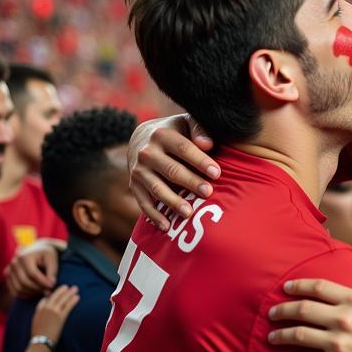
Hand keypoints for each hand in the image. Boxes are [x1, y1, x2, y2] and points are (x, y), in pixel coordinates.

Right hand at [6, 242, 59, 297]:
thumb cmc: (46, 255)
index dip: (43, 282)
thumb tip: (50, 285)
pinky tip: (35, 292)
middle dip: (38, 288)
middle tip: (48, 291)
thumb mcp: (52, 260)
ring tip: (43, 291)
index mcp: (24, 257)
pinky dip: (24, 295)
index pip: (32, 274)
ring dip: (32, 293)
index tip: (52, 285)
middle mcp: (14, 263)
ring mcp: (9, 270)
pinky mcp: (8, 278)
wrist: (36, 250)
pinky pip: (14, 291)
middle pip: (24, 282)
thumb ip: (52, 272)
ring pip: (18, 288)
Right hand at [29, 284, 79, 340]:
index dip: (51, 296)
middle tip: (68, 286)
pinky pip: (68, 306)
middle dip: (62, 290)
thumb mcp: (35, 323)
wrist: (40, 342)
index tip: (57, 293)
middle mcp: (45, 309)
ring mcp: (53, 312)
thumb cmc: (38, 336)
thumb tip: (45, 314)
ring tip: (75, 288)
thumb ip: (39, 315)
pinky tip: (77, 297)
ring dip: (70, 293)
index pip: (44, 299)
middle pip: (55, 296)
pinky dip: (73, 301)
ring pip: (62, 299)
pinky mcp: (60, 317)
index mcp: (38, 310)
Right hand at [130, 114, 218, 228]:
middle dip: (190, 182)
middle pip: (171, 170)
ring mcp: (139, 170)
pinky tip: (166, 227)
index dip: (200, 161)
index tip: (217, 173)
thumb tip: (208, 144)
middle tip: (208, 193)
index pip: (184, 148)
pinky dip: (153, 215)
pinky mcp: (134, 185)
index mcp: (162, 134)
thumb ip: (199, 130)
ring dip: (173, 202)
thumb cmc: (176, 132)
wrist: (142, 138)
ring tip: (189, 213)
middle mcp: (147, 152)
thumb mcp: (187, 124)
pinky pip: (144, 202)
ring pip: (157, 188)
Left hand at [267, 268, 351, 351]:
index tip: (286, 288)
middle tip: (272, 313)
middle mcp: (343, 320)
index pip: (318, 288)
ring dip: (280, 335)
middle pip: (302, 310)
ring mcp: (337, 344)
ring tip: (272, 337)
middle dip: (282, 310)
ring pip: (298, 335)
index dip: (298, 286)